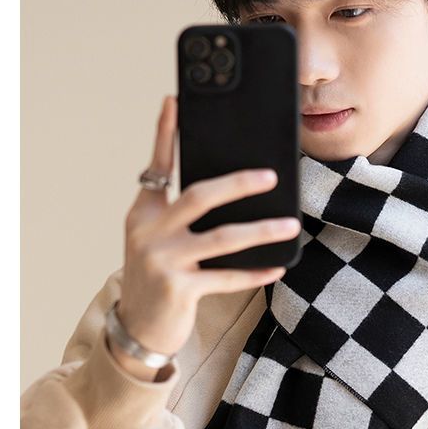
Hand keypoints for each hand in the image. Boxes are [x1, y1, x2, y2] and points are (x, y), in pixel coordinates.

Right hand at [113, 96, 299, 366]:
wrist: (137, 328)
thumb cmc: (158, 275)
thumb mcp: (158, 240)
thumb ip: (181, 215)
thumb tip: (229, 188)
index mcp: (143, 213)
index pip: (157, 165)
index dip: (165, 133)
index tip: (174, 100)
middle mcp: (148, 232)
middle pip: (198, 196)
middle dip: (238, 183)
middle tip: (271, 175)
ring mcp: (162, 261)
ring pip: (221, 238)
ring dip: (261, 230)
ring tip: (291, 224)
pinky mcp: (179, 290)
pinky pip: (226, 277)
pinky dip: (254, 272)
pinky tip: (278, 267)